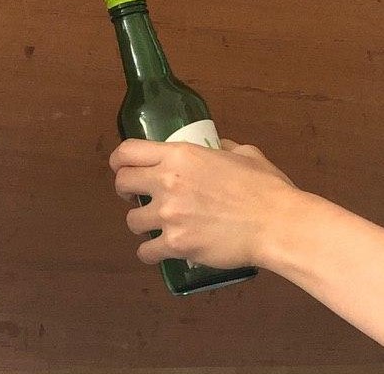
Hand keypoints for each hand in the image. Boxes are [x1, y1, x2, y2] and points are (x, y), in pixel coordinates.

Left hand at [110, 137, 298, 268]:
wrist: (279, 225)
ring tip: (156, 227)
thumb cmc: (266, 189)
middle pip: (122, 183)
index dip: (119, 160)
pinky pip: (146, 251)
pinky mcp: (176, 243)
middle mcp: (167, 181)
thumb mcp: (244, 154)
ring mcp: (169, 214)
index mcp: (180, 156)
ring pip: (131, 220)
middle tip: (139, 198)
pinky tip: (158, 252)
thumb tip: (218, 145)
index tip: (121, 168)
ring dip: (141, 224)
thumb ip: (223, 147)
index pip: (128, 152)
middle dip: (126, 191)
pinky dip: (149, 253)